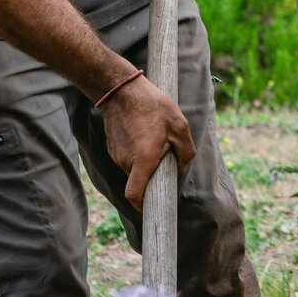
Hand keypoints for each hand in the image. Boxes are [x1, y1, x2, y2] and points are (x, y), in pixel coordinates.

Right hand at [101, 74, 194, 207]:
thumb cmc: (152, 105)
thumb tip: (181, 168)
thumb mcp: (179, 126)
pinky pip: (127, 157)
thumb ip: (185, 152)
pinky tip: (143, 132)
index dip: (142, 206)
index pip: (135, 195)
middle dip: (152, 175)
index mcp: (143, 160)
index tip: (152, 208)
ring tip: (153, 137)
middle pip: (140, 180)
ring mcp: (116, 154)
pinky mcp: (112, 147)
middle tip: (165, 155)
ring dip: (145, 161)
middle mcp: (126, 161)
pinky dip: (136, 152)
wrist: (121, 89)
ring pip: (134, 168)